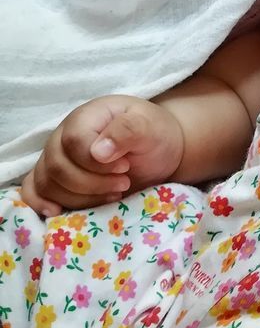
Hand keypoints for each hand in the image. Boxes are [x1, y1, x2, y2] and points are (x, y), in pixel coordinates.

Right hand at [21, 95, 184, 216]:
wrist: (158, 150)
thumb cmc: (153, 135)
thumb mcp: (150, 127)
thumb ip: (128, 130)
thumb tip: (97, 152)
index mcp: (87, 116)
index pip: (74, 141)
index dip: (97, 163)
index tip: (125, 168)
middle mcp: (63, 135)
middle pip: (58, 167)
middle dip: (93, 184)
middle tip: (123, 183)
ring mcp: (56, 157)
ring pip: (48, 183)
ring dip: (80, 198)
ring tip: (113, 194)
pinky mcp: (55, 178)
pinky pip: (33, 190)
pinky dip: (40, 203)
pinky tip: (57, 211)